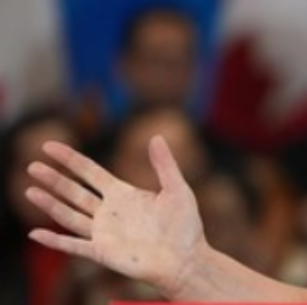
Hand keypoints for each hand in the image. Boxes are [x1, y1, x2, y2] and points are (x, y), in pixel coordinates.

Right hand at [24, 136, 206, 297]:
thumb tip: (157, 136)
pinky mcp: (102, 252)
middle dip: (53, 179)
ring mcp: (103, 232)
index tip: (49, 146)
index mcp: (122, 194)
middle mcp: (108, 211)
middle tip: (31, 166)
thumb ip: (164, 164)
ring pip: (68, 215)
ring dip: (49, 204)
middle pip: (74, 191)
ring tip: (29, 190)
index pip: (89, 172)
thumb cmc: (185, 226)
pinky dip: (54, 241)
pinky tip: (35, 233)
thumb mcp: (177, 189)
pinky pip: (73, 246)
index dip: (70, 159)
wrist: (186, 260)